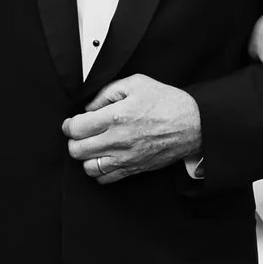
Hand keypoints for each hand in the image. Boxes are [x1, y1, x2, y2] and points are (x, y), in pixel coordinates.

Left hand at [64, 76, 202, 183]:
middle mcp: (118, 139)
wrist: (193, 124)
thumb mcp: (136, 83)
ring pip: (88, 168)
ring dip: (86, 158)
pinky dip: (100, 172)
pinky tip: (105, 159)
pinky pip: (105, 180)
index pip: (77, 128)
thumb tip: (89, 107)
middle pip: (77, 150)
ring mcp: (126, 157)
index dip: (69, 125)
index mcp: (117, 116)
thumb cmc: (167, 102)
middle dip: (74, 141)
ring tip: (93, 147)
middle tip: (81, 134)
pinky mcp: (134, 169)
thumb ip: (107, 92)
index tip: (72, 123)